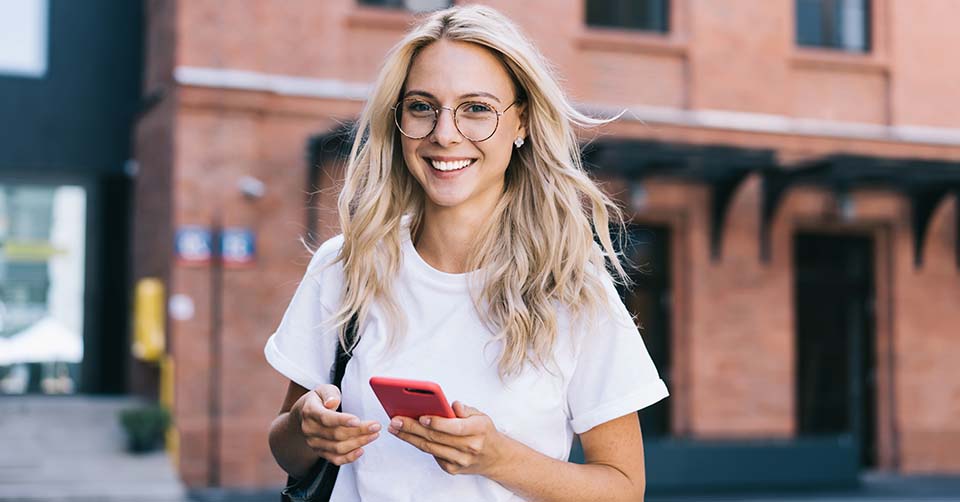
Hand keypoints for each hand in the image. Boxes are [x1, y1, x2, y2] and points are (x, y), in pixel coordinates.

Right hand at [292, 384, 380, 465]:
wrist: (305, 414)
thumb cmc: (319, 399)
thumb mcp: (323, 389)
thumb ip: (330, 394)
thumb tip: (332, 403)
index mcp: (310, 411)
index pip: (326, 418)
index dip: (342, 420)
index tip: (357, 421)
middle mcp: (310, 429)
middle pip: (336, 434)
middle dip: (359, 431)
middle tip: (375, 426)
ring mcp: (314, 442)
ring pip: (338, 447)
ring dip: (358, 442)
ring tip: (373, 435)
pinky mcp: (319, 451)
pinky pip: (335, 459)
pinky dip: (349, 457)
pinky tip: (361, 450)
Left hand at [388, 401, 514, 476]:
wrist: (495, 457)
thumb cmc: (484, 432)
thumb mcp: (481, 415)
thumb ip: (465, 409)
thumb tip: (450, 405)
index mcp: (478, 430)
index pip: (454, 427)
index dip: (437, 422)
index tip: (421, 416)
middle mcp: (469, 448)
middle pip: (436, 438)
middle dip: (413, 428)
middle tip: (396, 420)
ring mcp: (460, 461)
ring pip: (430, 448)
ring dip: (409, 437)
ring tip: (395, 428)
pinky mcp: (452, 469)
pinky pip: (432, 454)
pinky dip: (419, 444)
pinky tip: (407, 436)